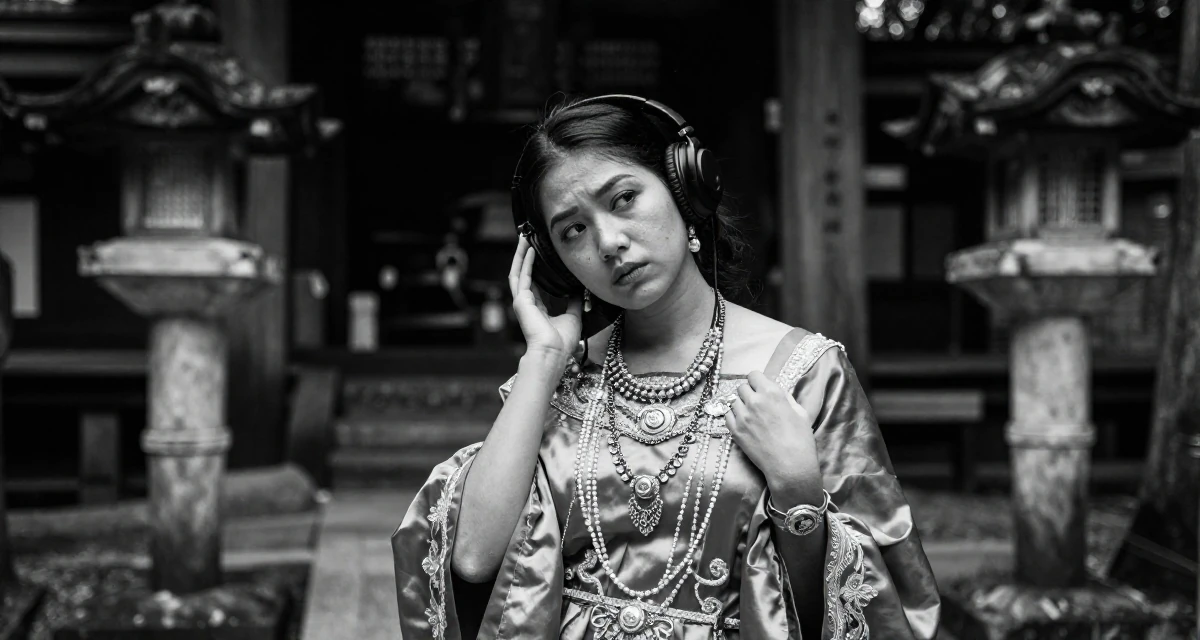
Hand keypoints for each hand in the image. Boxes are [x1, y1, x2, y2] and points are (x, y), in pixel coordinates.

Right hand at [508, 235, 581, 363]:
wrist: (554, 353)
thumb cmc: (562, 342)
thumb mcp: (573, 316)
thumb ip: (574, 302)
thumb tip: (580, 289)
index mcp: (537, 308)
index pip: (534, 283)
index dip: (535, 268)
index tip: (539, 253)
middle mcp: (527, 303)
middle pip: (523, 274)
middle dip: (525, 256)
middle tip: (528, 239)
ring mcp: (521, 301)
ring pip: (518, 272)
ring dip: (521, 255)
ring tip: (524, 238)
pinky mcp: (521, 300)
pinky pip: (522, 276)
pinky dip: (526, 262)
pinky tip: (530, 249)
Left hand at [725, 371, 821, 498]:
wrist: (790, 466)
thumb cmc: (800, 440)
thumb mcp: (800, 412)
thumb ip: (785, 397)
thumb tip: (776, 391)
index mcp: (771, 393)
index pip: (754, 375)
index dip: (757, 381)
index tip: (760, 388)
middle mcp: (754, 401)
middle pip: (741, 387)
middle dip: (748, 393)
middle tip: (756, 403)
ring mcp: (742, 417)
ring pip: (734, 401)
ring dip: (741, 405)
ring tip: (751, 416)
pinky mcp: (735, 431)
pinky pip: (728, 416)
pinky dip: (734, 417)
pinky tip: (745, 424)